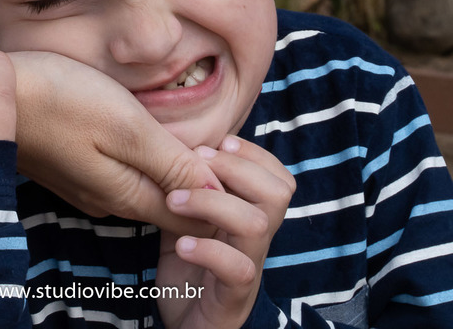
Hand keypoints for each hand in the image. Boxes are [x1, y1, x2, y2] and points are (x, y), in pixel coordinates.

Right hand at [12, 50, 220, 236]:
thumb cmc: (60, 99)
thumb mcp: (126, 126)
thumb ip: (172, 162)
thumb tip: (218, 193)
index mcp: (127, 195)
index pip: (192, 214)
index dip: (221, 194)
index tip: (232, 159)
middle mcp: (108, 200)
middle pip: (171, 203)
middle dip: (201, 182)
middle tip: (220, 143)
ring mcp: (87, 186)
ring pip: (147, 186)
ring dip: (173, 167)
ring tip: (189, 133)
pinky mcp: (72, 168)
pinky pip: (123, 173)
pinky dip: (146, 158)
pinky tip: (146, 130)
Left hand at [155, 136, 295, 328]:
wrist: (189, 325)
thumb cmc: (189, 271)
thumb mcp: (186, 223)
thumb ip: (188, 190)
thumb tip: (174, 145)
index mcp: (250, 217)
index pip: (279, 178)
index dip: (255, 154)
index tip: (219, 141)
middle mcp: (256, 240)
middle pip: (278, 193)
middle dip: (237, 168)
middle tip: (196, 162)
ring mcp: (249, 267)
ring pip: (256, 225)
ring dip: (213, 204)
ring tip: (175, 201)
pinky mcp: (234, 297)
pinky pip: (237, 269)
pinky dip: (208, 250)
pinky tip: (181, 245)